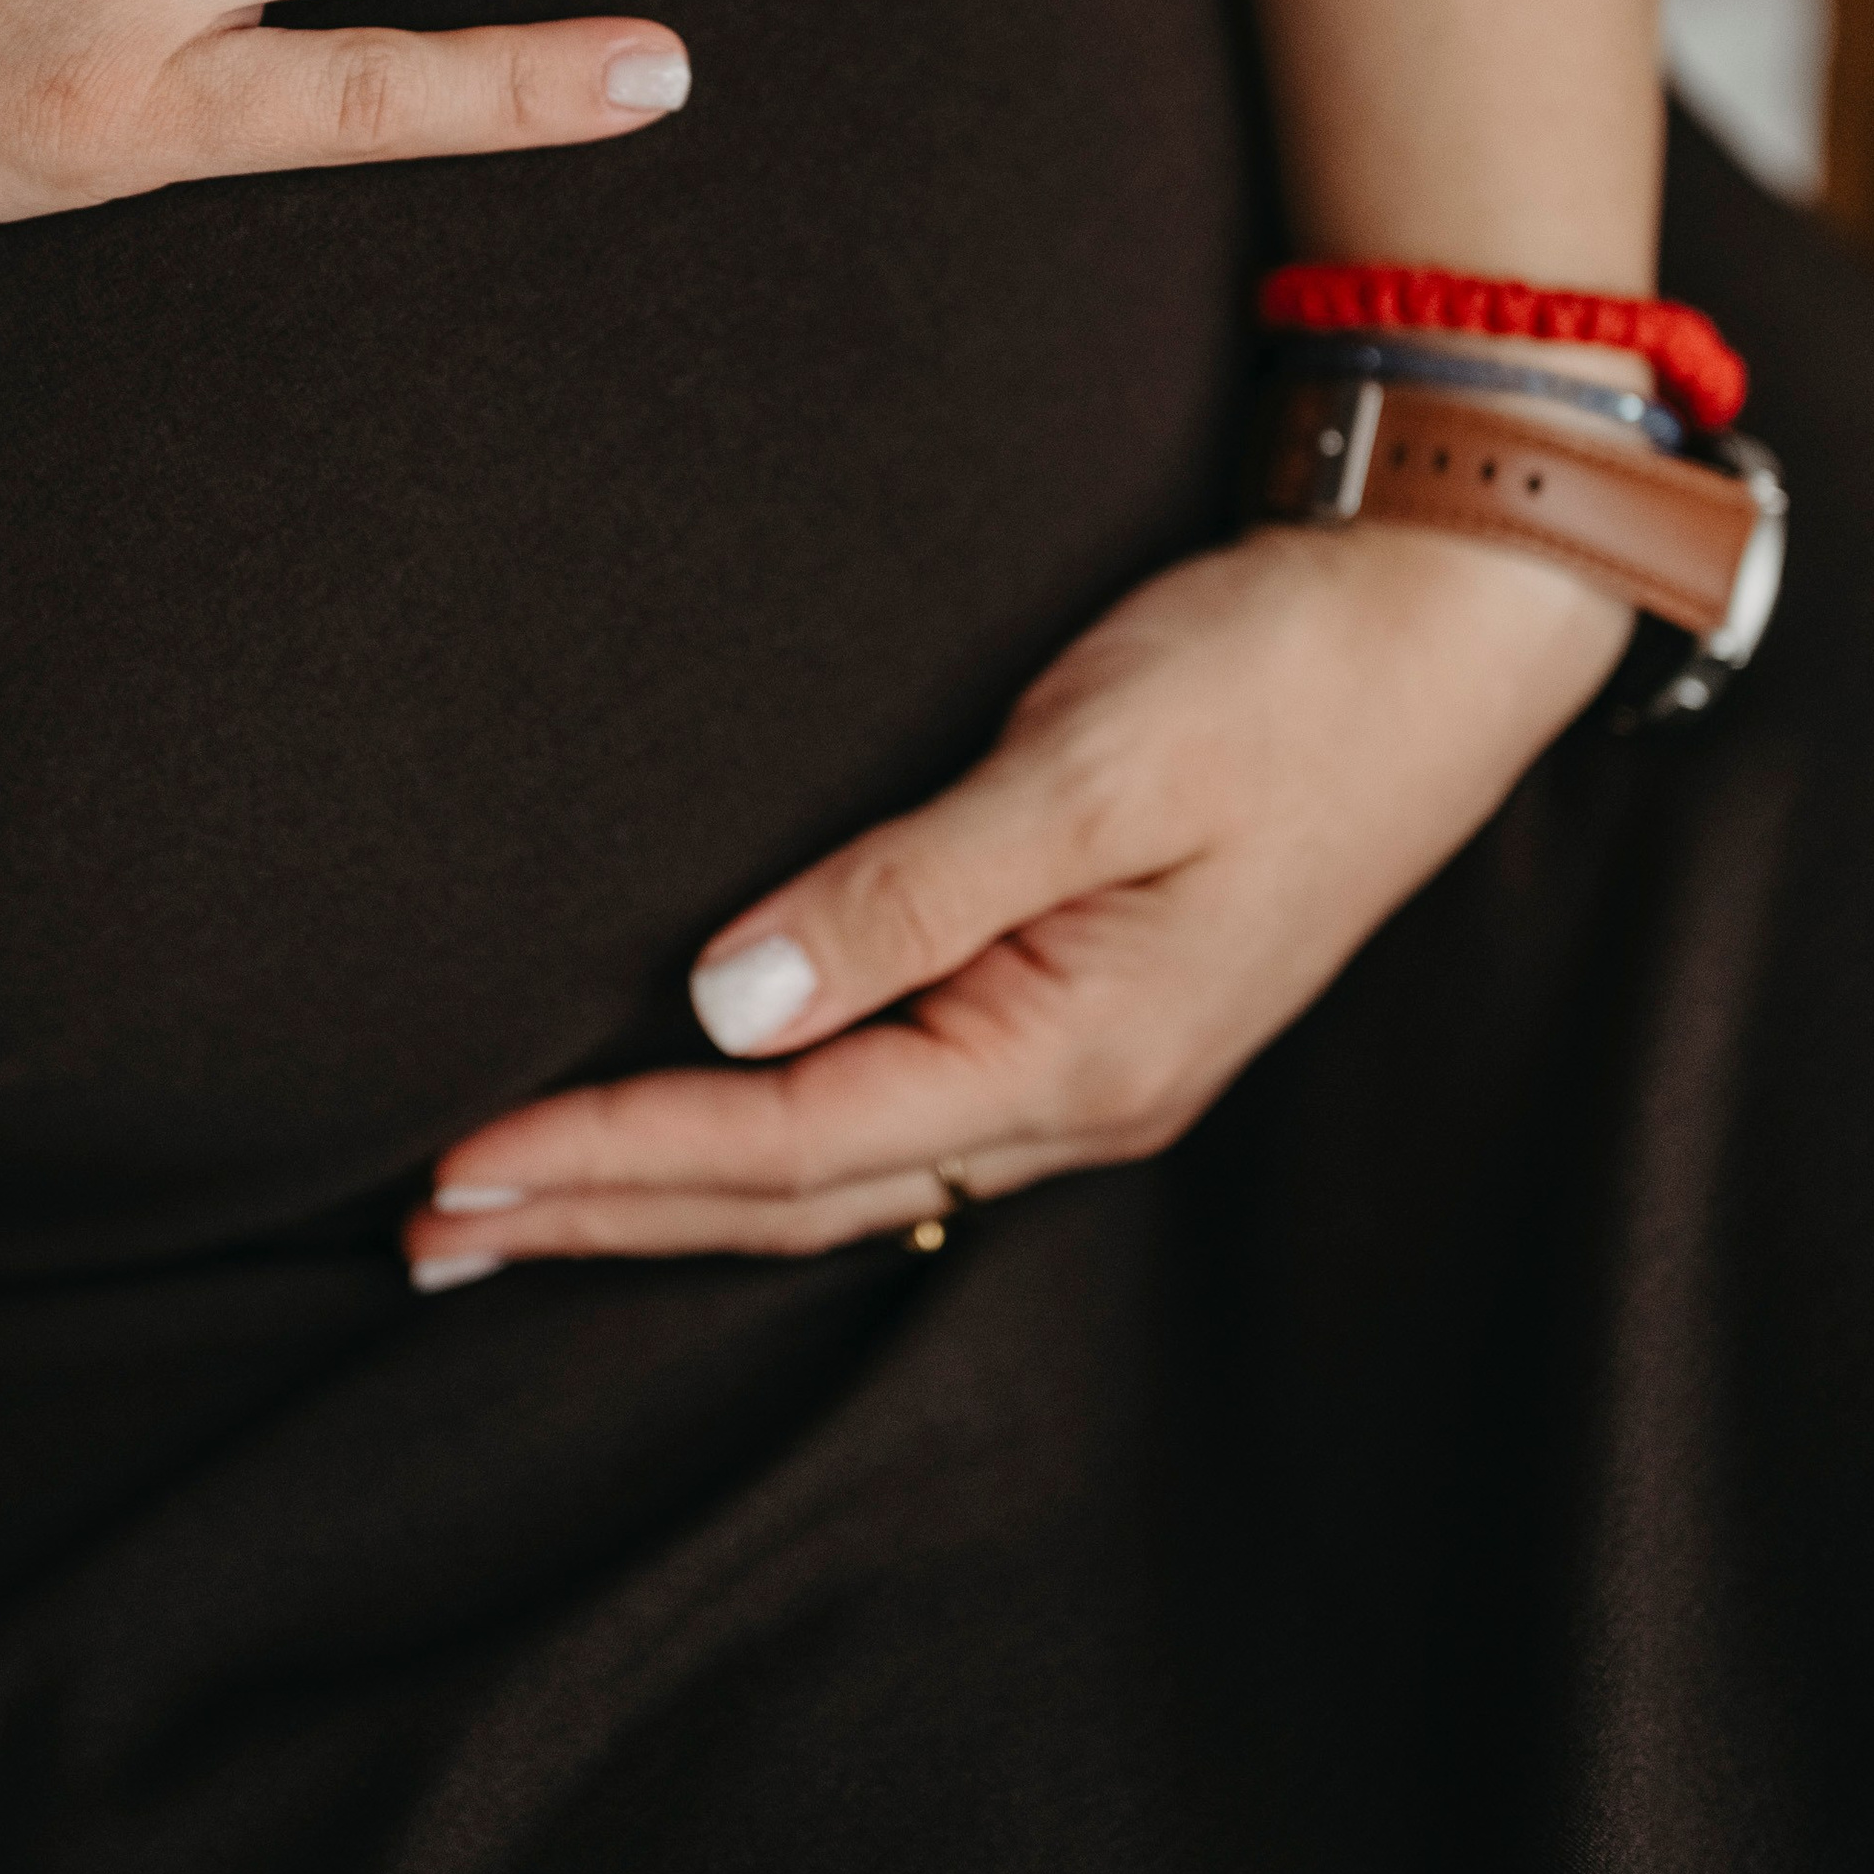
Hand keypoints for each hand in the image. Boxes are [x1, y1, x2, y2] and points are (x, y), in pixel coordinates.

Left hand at [407, 519, 1631, 1279]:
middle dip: (607, 1217)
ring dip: (673, 1193)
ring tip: (522, 1211)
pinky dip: (765, 1145)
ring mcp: (1092, 1072)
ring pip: (841, 1178)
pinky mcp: (1090, 1016)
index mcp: (1080, 1057)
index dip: (616, 1152)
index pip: (793, 1140)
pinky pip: (892, 1124)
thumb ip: (909, 891)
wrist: (1448, 635)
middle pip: (799, 1199)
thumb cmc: (1283, 677)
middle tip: (426, 1238)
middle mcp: (1079, 1100)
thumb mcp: (1094, 766)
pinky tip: (700, 1133)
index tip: (461, 1167)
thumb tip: (730, 1003)